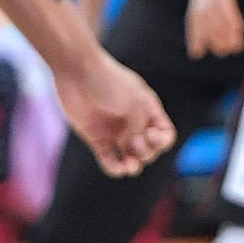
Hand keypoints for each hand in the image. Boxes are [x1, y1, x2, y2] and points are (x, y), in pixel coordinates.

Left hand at [56, 52, 175, 177]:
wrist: (78, 74)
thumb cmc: (110, 83)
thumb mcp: (135, 102)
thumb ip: (140, 127)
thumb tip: (134, 148)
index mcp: (148, 110)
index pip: (165, 134)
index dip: (162, 141)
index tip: (151, 133)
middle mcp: (134, 123)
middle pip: (150, 149)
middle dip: (146, 151)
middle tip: (132, 140)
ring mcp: (115, 132)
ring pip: (131, 158)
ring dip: (134, 165)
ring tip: (130, 165)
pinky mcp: (97, 139)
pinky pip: (110, 160)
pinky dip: (115, 168)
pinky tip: (118, 168)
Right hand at [187, 0, 243, 58]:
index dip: (227, 13)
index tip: (238, 30)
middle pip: (208, 7)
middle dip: (219, 29)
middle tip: (234, 48)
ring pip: (197, 13)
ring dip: (207, 35)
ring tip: (221, 52)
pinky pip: (193, 14)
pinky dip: (194, 33)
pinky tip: (197, 51)